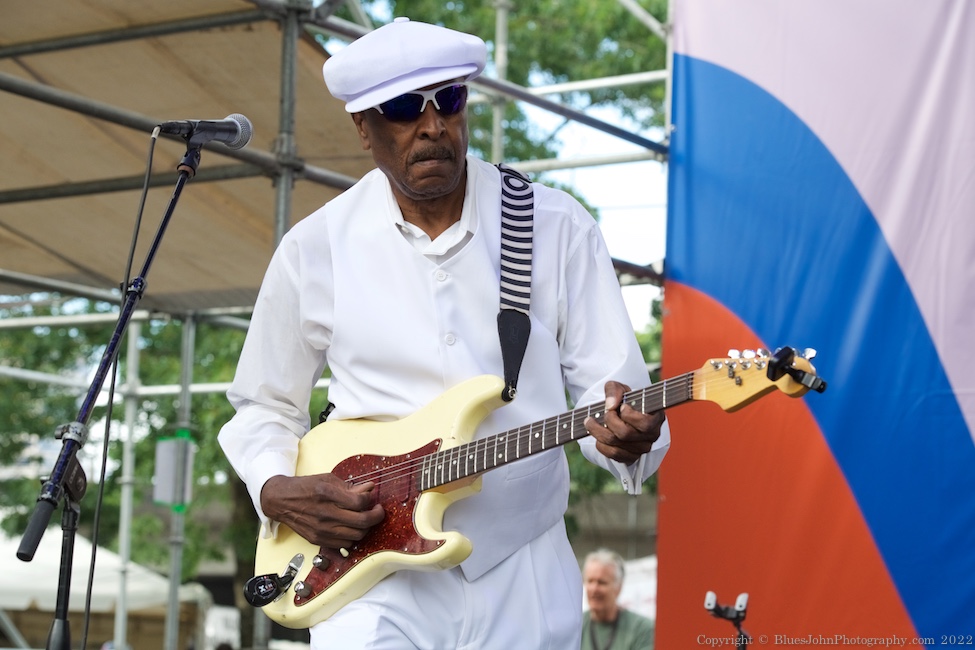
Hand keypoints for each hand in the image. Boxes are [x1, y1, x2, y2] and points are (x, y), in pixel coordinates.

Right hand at [260, 474, 384, 548]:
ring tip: (364, 519)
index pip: (360, 502)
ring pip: (356, 535)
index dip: (370, 500)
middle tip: (378, 511)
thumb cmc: (305, 488)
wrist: (282, 500)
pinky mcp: (318, 540)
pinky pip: (345, 544)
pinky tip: (351, 527)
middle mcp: (325, 514)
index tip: (371, 498)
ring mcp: (321, 529)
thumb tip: (369, 489)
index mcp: (327, 494)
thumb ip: (350, 486)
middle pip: (362, 522)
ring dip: (365, 528)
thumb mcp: (328, 479)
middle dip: (376, 516)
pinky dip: (352, 536)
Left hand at [584, 380, 664, 464]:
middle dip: (609, 421)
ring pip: (616, 446)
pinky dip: (601, 445)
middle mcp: (652, 435)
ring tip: (590, 421)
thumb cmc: (624, 399)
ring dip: (599, 432)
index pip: (644, 423)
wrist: (621, 412)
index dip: (629, 415)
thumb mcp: (619, 388)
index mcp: (656, 417)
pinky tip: (597, 436)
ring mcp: (642, 448)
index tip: (622, 406)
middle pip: (625, 434)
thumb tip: (610, 405)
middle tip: (604, 412)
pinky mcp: (631, 457)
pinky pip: (613, 455)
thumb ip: (614, 390)